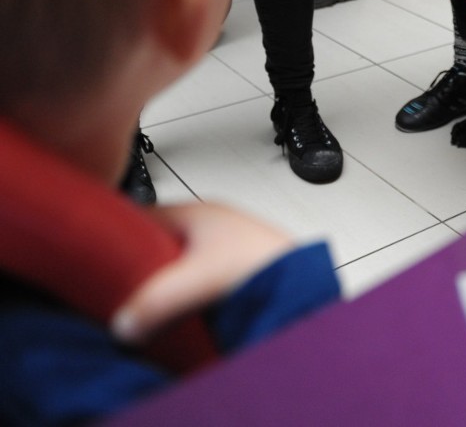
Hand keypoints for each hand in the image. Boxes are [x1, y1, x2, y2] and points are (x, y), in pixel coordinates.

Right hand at [110, 202, 295, 343]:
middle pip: (158, 237)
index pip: (143, 212)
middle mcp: (209, 221)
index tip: (97, 249)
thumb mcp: (197, 278)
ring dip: (163, 275)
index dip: (118, 230)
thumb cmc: (263, 261)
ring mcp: (222, 242)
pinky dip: (184, 286)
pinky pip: (195, 272)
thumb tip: (123, 320)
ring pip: (177, 256)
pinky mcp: (233, 265)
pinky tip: (181, 306)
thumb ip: (156, 297)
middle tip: (117, 284)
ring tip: (147, 299)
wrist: (302, 277)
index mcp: (197, 210)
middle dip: (137, 259)